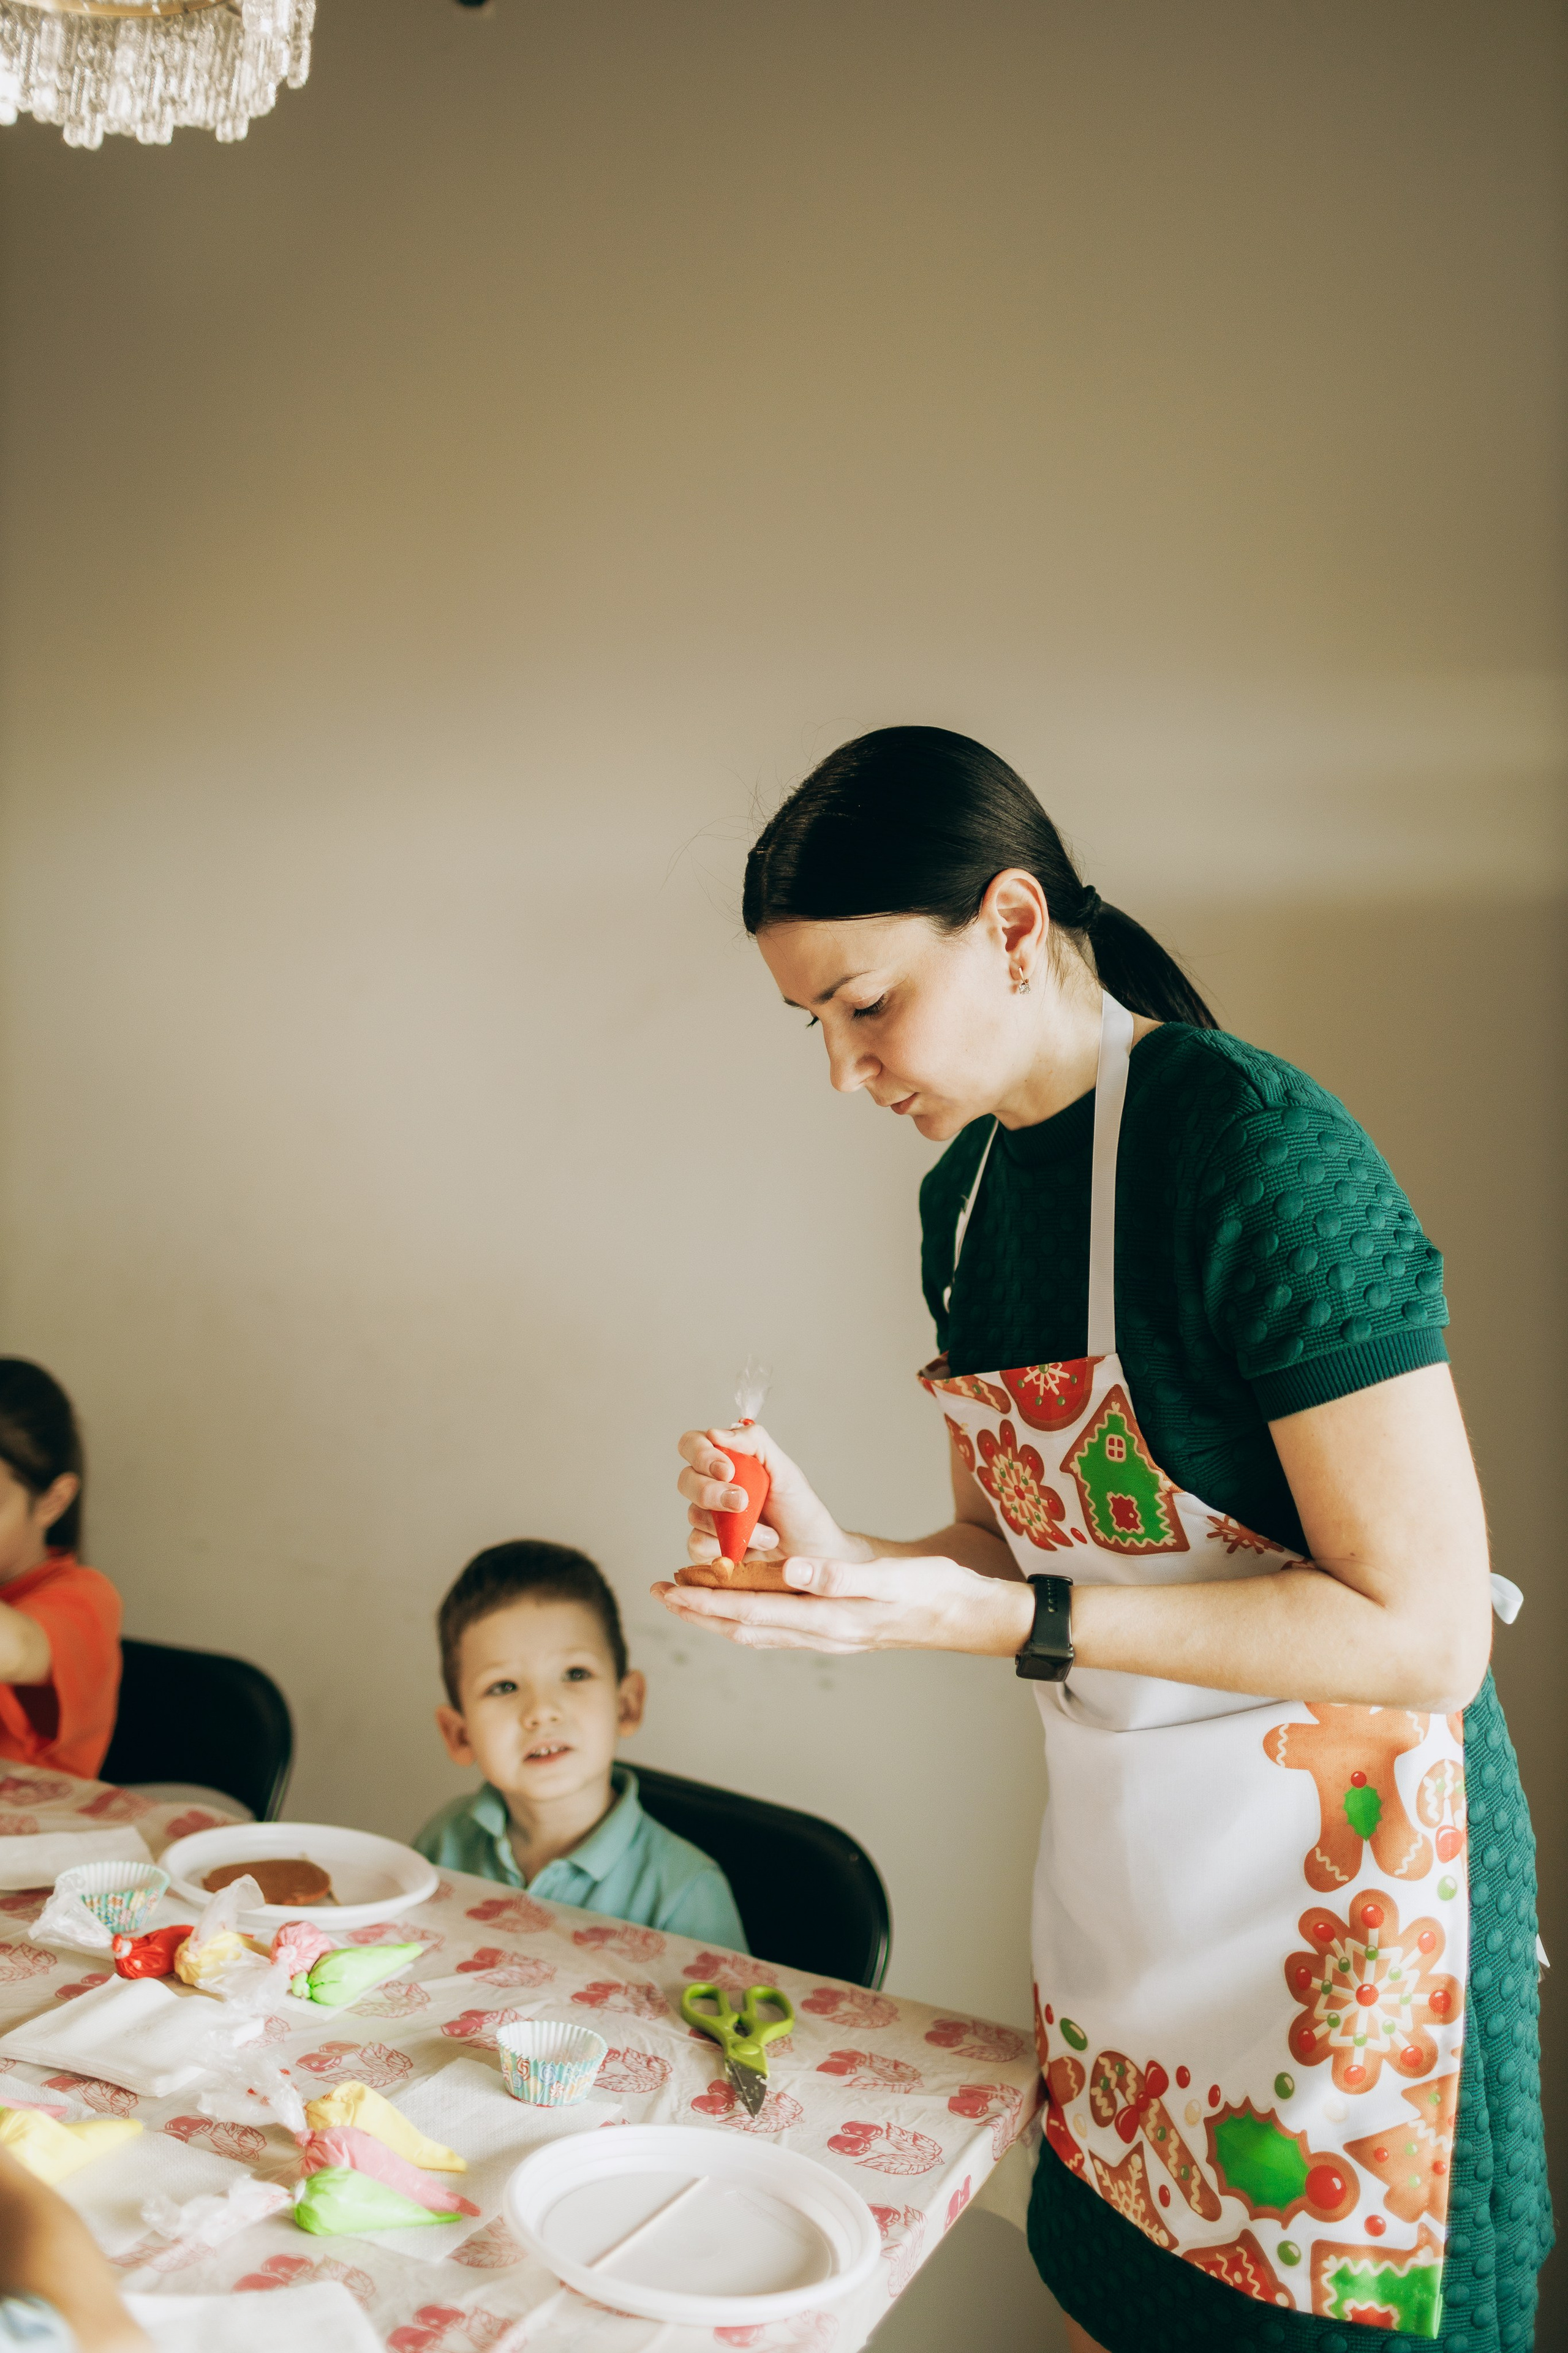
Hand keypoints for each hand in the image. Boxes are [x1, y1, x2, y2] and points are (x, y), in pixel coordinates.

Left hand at [653, 1554, 1034, 1657]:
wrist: (967, 1613)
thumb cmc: (933, 1589)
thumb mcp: (890, 1575)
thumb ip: (840, 1576)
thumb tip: (791, 1571)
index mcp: (829, 1619)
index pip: (751, 1613)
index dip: (707, 1601)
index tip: (671, 1588)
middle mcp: (821, 1634)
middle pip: (745, 1627)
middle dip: (699, 1611)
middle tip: (659, 1592)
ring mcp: (829, 1636)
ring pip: (758, 1630)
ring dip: (718, 1615)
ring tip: (685, 1596)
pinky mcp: (837, 1628)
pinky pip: (779, 1627)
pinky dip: (748, 1615)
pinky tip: (739, 1604)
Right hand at [676, 1422, 862, 1570]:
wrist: (811, 1552)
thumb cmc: (798, 1508)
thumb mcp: (783, 1469)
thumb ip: (754, 1442)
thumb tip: (716, 1433)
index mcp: (726, 1460)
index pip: (693, 1444)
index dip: (702, 1454)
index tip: (727, 1470)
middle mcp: (711, 1486)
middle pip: (686, 1480)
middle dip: (712, 1492)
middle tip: (743, 1502)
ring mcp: (707, 1519)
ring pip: (693, 1514)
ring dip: (732, 1525)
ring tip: (768, 1535)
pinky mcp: (707, 1548)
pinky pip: (697, 1545)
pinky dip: (725, 1547)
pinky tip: (749, 1550)